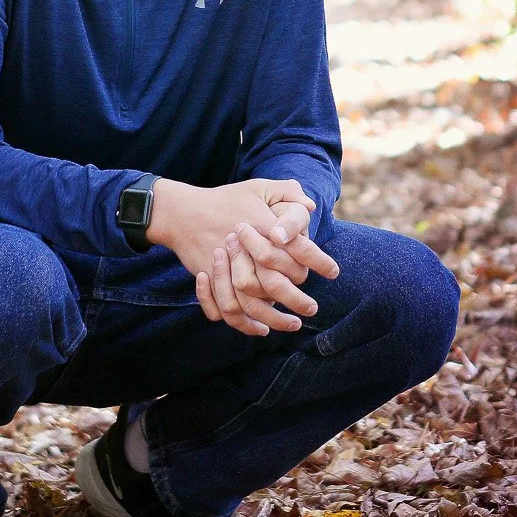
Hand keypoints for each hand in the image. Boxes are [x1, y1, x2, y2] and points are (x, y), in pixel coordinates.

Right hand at [146, 179, 329, 336]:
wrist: (183, 212)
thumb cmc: (225, 199)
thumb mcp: (258, 187)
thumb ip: (287, 192)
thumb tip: (310, 206)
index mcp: (263, 228)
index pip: (299, 250)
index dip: (320, 262)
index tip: (333, 272)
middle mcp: (246, 253)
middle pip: (278, 284)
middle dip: (299, 300)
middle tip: (313, 308)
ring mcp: (226, 270)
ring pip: (254, 304)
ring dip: (276, 319)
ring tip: (294, 323)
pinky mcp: (212, 283)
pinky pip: (229, 311)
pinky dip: (246, 324)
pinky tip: (262, 328)